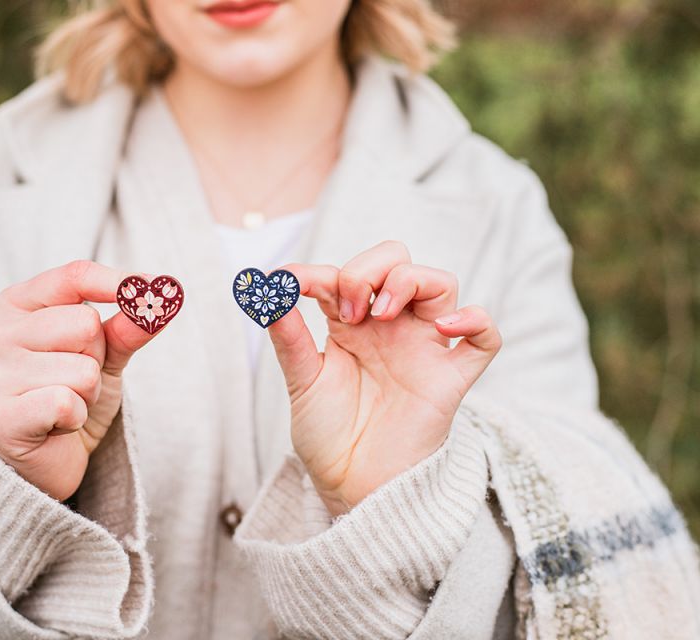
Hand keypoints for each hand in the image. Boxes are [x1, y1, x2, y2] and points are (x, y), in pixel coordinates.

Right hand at [0, 260, 156, 500]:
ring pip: (82, 369)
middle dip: (97, 357)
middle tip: (77, 379)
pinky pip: (65, 402)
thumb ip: (129, 325)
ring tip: (66, 404)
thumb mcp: (106, 355)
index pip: (75, 276)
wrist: (49, 460)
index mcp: (17, 305)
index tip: (151, 289)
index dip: (118, 284)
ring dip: (88, 393)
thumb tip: (164, 295)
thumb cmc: (71, 395)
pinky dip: (75, 417)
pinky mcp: (0, 418)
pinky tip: (56, 425)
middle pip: (85, 324)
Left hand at [267, 242, 501, 516]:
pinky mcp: (449, 379)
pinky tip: (446, 325)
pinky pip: (485, 338)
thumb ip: (288, 336)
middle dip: (368, 269)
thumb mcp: (302, 381)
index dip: (319, 271)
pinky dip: (476, 320)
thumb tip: (268, 291)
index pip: (345, 273)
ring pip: (441, 284)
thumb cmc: (328, 435)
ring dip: (409, 281)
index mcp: (352, 324)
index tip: (291, 286)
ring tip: (378, 314)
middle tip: (347, 307)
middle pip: (398, 262)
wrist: (351, 487)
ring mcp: (423, 349)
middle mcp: (391, 329)